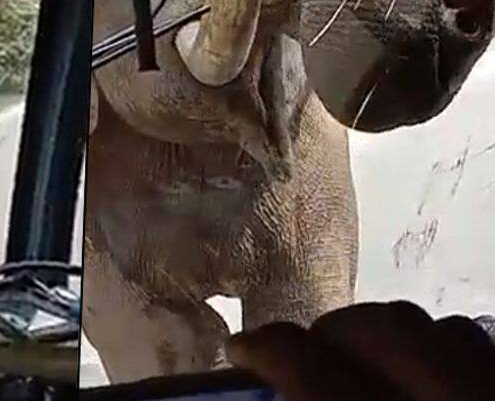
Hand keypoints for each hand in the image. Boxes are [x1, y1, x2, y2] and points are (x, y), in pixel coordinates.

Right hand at [226, 301, 494, 400]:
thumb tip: (271, 384)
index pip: (310, 369)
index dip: (266, 348)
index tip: (242, 347)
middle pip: (380, 328)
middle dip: (332, 331)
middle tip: (309, 353)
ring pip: (438, 328)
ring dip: (390, 336)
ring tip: (366, 362)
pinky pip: (482, 345)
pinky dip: (443, 348)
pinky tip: (426, 374)